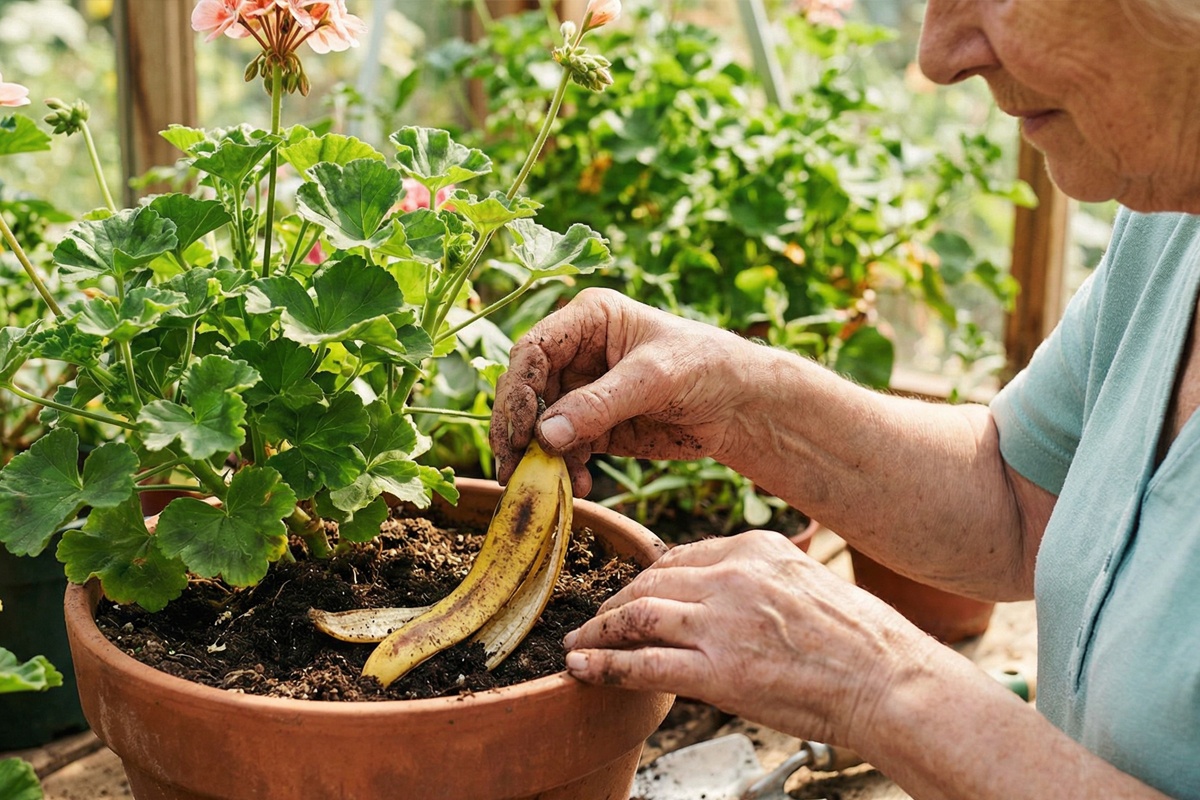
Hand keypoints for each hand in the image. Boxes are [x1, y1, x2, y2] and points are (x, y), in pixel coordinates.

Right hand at [491, 288, 758, 493]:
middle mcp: (577, 353)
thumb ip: (599, 404)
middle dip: (518, 430)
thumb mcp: (654, 379)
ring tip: (549, 485)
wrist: (740, 405)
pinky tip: (579, 487)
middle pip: (527, 391)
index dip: (519, 390)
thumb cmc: (705, 367)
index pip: (533, 351)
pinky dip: (564, 470)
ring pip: (539, 426)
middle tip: (514, 467)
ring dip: (539, 458)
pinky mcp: (594, 427)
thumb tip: (544, 435)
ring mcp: (582, 392)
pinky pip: (564, 450)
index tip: (519, 431)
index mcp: (588, 320)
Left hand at [560, 530, 937, 746]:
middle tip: (594, 619)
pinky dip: (603, 666)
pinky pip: (642, 665)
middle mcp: (732, 577)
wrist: (888, 681)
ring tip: (578, 643)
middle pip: (648, 581)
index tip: (630, 594)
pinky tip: (582, 668)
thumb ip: (754, 577)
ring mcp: (722, 624)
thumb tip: (715, 592)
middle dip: (613, 602)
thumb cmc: (858, 639)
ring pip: (635, 616)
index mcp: (753, 548)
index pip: (678, 555)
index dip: (645, 577)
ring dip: (598, 632)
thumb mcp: (804, 579)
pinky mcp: (718, 672)